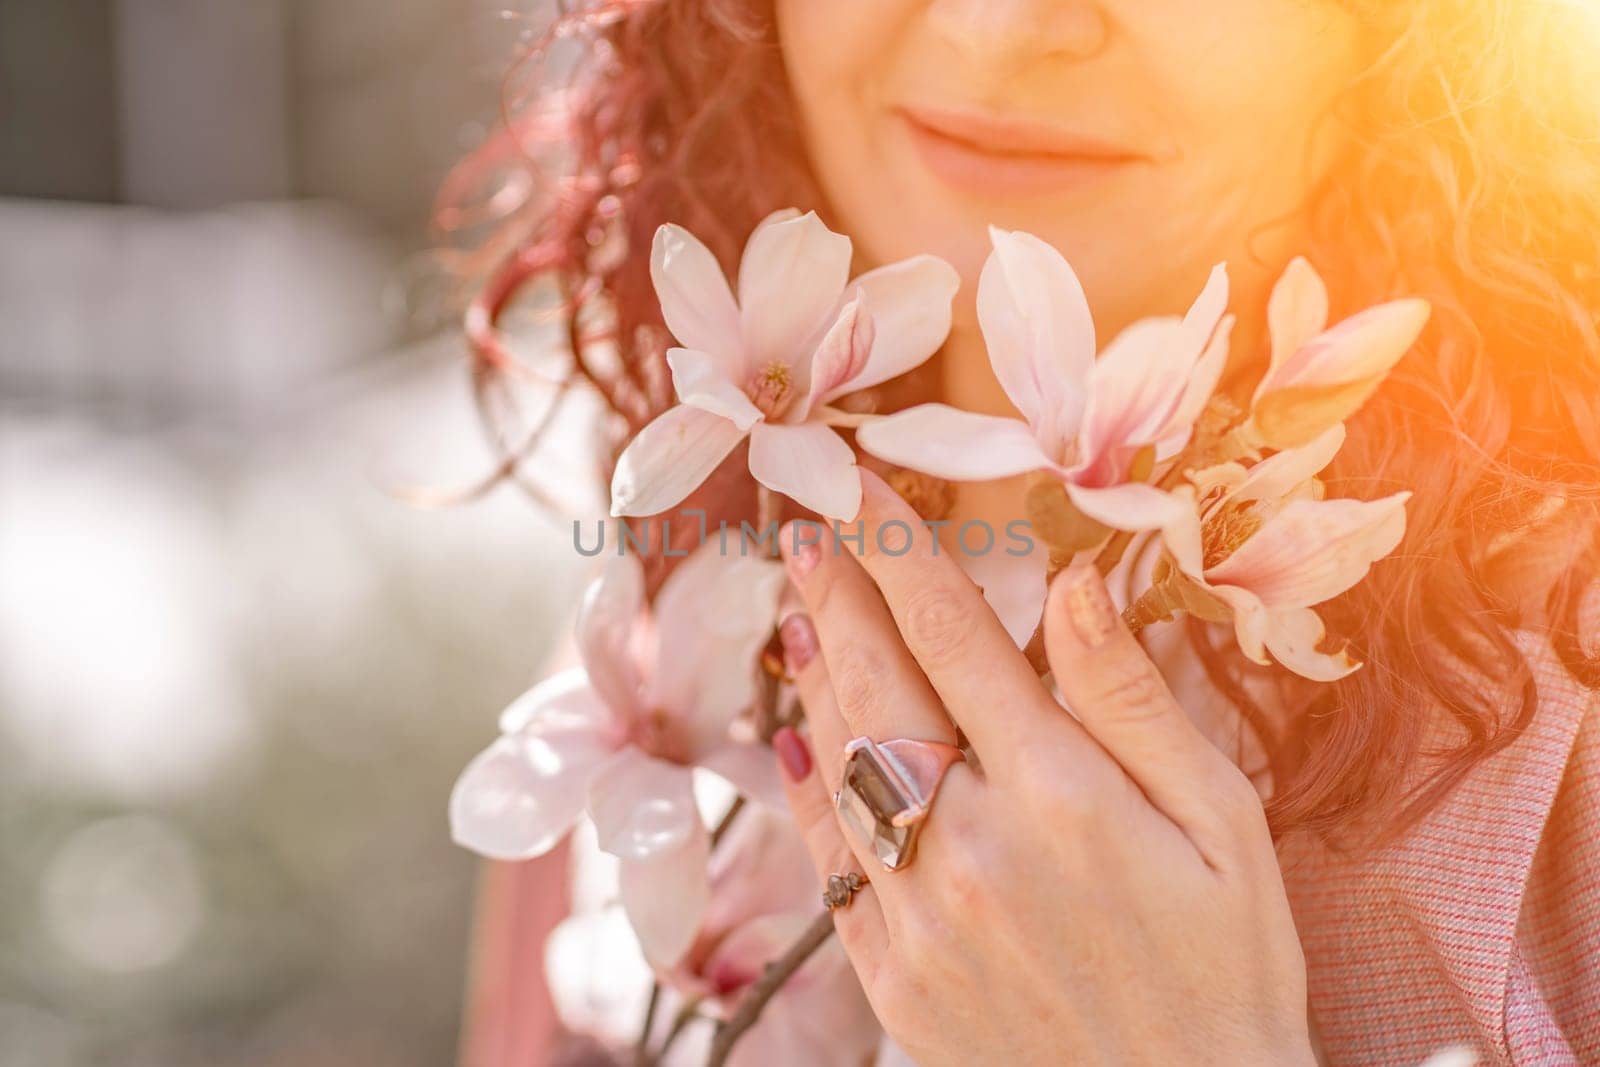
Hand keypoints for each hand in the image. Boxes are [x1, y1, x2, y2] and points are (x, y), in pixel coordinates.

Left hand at [771, 469, 1314, 1065]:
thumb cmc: (1227, 969)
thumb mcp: (1223, 826)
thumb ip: (1136, 704)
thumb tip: (1075, 586)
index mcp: (1061, 794)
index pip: (954, 634)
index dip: (898, 549)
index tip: (858, 488)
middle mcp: (972, 845)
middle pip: (879, 685)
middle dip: (838, 591)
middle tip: (802, 526)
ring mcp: (920, 915)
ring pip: (840, 764)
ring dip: (814, 675)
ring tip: (796, 607)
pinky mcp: (892, 977)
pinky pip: (828, 862)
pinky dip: (805, 791)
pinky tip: (796, 739)